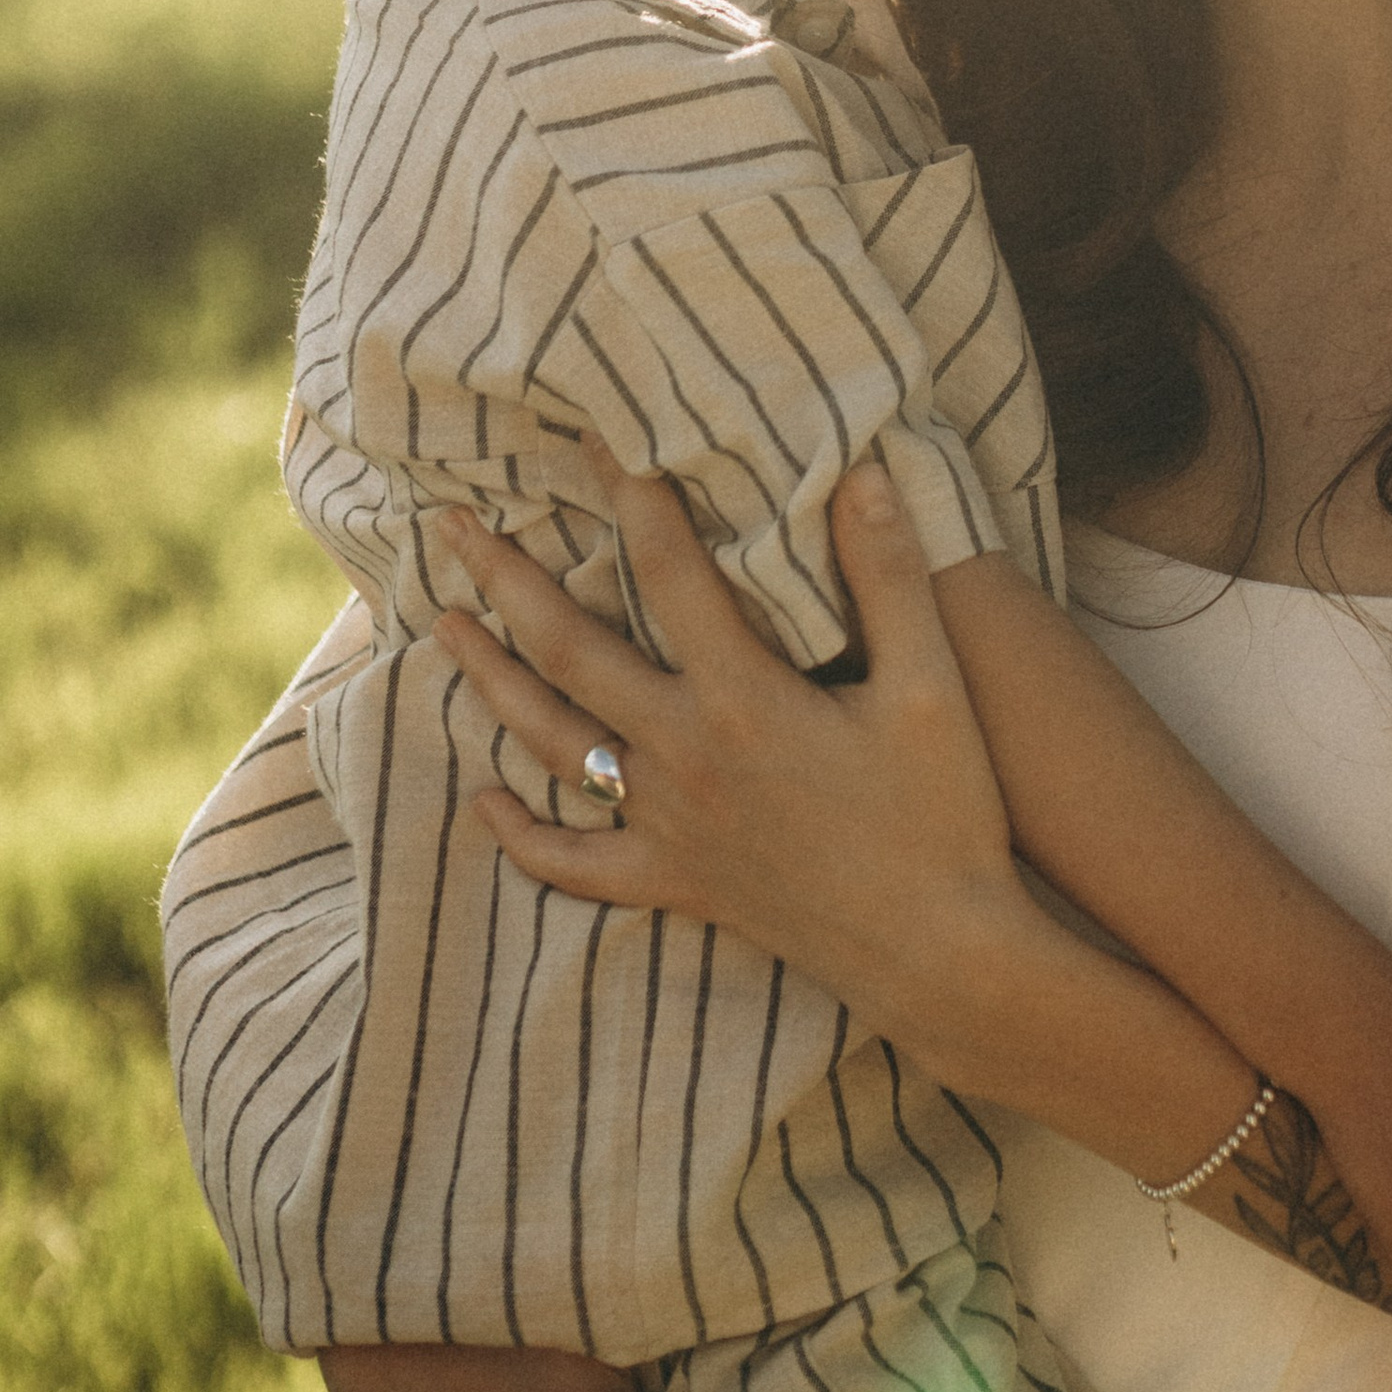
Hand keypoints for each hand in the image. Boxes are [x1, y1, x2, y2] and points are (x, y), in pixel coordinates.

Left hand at [430, 459, 1031, 1080]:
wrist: (943, 957)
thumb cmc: (948, 818)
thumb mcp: (933, 689)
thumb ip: (891, 578)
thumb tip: (860, 473)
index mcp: (743, 699)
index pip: (668, 571)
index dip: (630, 494)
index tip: (592, 434)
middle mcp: (685, 757)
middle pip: (570, 651)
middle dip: (507, 580)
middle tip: (455, 525)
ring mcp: (671, 826)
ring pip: (551, 742)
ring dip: (491, 679)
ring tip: (444, 626)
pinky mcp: (678, 883)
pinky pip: (577, 863)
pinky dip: (522, 835)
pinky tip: (481, 805)